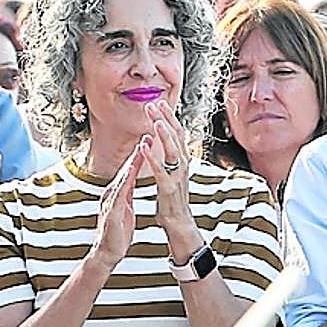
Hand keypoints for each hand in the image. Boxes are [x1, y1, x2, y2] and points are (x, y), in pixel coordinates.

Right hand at [88, 146, 141, 271]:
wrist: (106, 253)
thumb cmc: (117, 232)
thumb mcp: (124, 208)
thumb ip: (126, 193)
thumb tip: (130, 180)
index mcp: (117, 193)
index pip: (131, 170)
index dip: (141, 154)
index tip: (151, 138)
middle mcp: (112, 193)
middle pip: (126, 169)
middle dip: (138, 152)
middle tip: (148, 133)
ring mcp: (110, 201)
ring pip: (123, 178)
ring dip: (132, 162)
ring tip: (142, 148)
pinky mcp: (111, 212)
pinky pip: (119, 195)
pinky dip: (125, 182)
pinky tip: (131, 174)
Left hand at [140, 100, 194, 235]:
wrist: (178, 222)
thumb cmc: (172, 199)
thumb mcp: (171, 174)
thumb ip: (169, 157)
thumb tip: (165, 141)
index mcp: (180, 160)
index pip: (176, 133)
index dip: (168, 117)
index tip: (158, 103)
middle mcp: (182, 165)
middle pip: (176, 137)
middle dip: (165, 119)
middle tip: (153, 103)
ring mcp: (177, 176)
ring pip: (172, 151)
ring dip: (163, 134)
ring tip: (154, 120)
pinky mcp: (169, 188)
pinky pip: (160, 170)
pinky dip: (152, 157)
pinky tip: (143, 146)